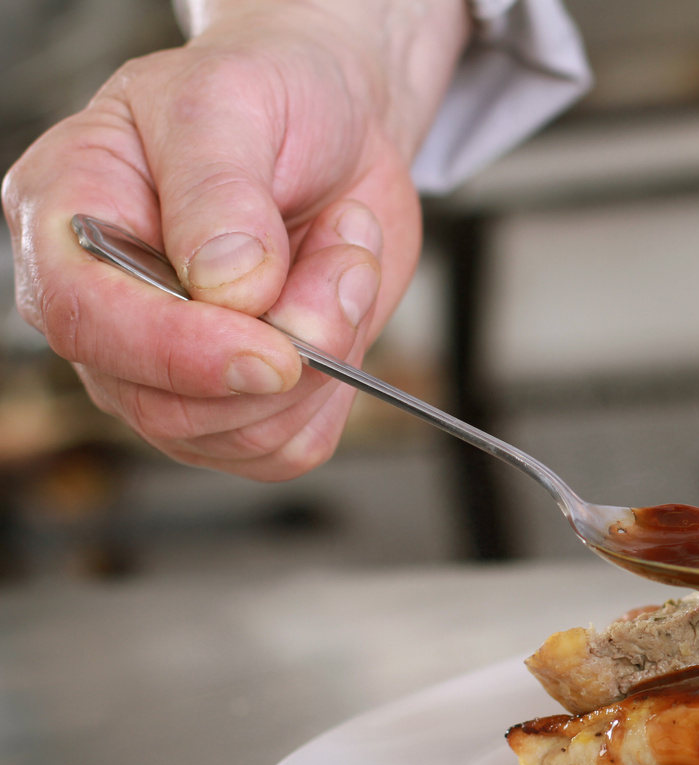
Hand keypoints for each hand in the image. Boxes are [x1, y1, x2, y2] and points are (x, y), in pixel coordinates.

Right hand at [2, 0, 468, 479]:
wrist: (333, 127)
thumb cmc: (264, 99)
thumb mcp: (229, 102)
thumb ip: (217, 191)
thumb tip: (225, 288)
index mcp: (64, 223)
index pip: (87, 321)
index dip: (178, 352)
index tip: (272, 354)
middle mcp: (108, 312)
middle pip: (168, 406)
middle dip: (286, 347)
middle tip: (344, 249)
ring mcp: (171, 370)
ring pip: (244, 433)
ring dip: (329, 349)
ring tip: (342, 253)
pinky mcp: (242, 401)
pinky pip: (292, 443)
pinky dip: (345, 377)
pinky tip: (340, 300)